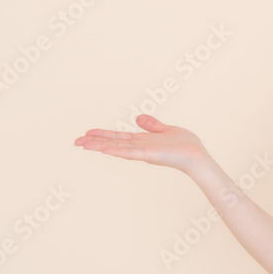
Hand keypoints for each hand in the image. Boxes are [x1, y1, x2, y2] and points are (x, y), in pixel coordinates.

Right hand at [73, 114, 207, 174]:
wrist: (197, 155)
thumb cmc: (185, 145)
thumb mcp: (166, 130)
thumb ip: (151, 125)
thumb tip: (137, 117)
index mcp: (142, 141)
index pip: (118, 137)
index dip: (102, 135)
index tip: (87, 134)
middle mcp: (139, 148)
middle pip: (112, 143)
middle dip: (94, 142)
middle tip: (75, 142)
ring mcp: (143, 152)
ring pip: (117, 148)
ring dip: (100, 146)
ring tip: (84, 145)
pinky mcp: (150, 156)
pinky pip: (131, 153)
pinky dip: (117, 151)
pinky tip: (105, 149)